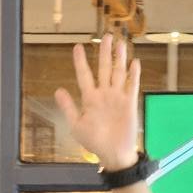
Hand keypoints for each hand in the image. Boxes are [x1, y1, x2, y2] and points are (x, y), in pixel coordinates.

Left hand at [55, 34, 140, 171]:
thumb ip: (69, 108)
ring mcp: (117, 98)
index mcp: (90, 99)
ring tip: (120, 43)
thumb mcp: (77, 126)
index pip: (84, 75)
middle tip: (106, 37)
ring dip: (119, 58)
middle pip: (104, 68)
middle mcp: (104, 94)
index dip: (81, 61)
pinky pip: (131, 86)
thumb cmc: (95, 142)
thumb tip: (58, 90)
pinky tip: (134, 62)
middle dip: (105, 53)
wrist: (114, 154)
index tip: (77, 47)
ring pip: (118, 73)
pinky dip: (133, 75)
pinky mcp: (129, 104)